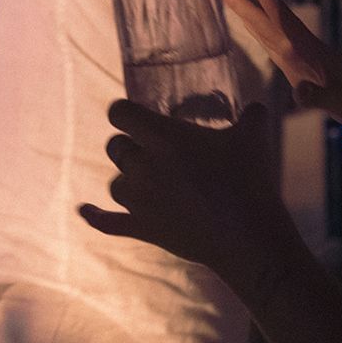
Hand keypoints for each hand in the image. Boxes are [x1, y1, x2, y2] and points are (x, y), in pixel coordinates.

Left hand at [79, 100, 294, 286]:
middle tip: (154, 149)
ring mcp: (139, 201)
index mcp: (163, 137)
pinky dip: (95, 215)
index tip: (134, 113)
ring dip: (128, 178)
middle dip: (130, 144)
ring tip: (151, 180)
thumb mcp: (253, 136)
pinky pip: (107, 222)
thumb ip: (252, 115)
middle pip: (115, 147)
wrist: (246, 236)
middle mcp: (143, 166)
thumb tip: (257, 107)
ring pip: (115, 183)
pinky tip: (84, 210)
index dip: (125, 111)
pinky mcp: (142, 229)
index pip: (121, 114)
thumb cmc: (248, 180)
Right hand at [219, 0, 341, 111]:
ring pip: (272, 29)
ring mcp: (304, 58)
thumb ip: (319, 98)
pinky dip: (263, 33)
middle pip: (269, 20)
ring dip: (253, 12)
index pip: (282, 19)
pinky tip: (257, 31)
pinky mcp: (305, 69)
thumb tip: (298, 91)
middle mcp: (304, 51)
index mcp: (309, 53)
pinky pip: (277, 45)